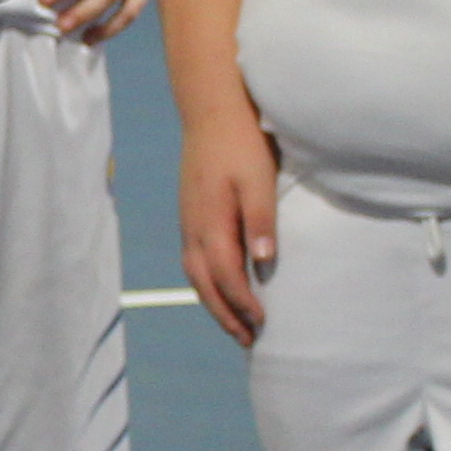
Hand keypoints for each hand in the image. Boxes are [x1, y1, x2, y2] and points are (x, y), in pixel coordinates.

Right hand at [178, 102, 279, 347]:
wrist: (212, 110)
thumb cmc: (241, 143)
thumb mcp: (258, 179)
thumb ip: (260, 219)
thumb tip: (262, 261)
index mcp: (210, 222)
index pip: (225, 275)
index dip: (242, 303)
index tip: (262, 323)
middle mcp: (193, 228)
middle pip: (203, 284)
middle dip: (224, 315)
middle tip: (246, 340)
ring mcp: (187, 222)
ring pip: (194, 275)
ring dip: (213, 303)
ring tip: (234, 323)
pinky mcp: (190, 215)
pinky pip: (193, 261)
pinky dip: (206, 283)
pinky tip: (220, 285)